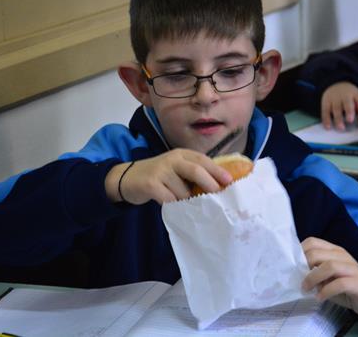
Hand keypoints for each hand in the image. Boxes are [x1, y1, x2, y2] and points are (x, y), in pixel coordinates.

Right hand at [105, 149, 232, 204]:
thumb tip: (220, 185)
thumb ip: (193, 173)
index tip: (230, 181)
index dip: (217, 170)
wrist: (127, 178)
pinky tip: (171, 204)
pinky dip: (173, 204)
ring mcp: (160, 171)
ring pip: (182, 190)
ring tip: (184, 203)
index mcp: (181, 154)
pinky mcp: (150, 184)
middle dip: (210, 183)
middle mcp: (172, 159)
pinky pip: (169, 198)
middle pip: (195, 170)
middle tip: (218, 195)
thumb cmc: (159, 176)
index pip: (203, 160)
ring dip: (187, 200)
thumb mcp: (176, 169)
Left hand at [301, 237, 357, 317]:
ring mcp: (352, 269)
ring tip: (306, 289)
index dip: (299, 252)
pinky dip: (327, 291)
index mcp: (334, 251)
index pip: (313, 242)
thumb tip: (295, 274)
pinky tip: (320, 298)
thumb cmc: (347, 287)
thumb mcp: (329, 277)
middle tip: (298, 280)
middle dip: (303, 266)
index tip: (291, 265)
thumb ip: (315, 272)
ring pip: (329, 266)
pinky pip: (341, 283)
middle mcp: (343, 256)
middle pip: (317, 253)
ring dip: (313, 278)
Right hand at [320, 82, 357, 129]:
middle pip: (347, 103)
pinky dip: (326, 119)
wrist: (335, 85)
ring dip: (338, 119)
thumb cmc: (349, 97)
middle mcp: (345, 95)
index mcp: (356, 94)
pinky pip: (325, 111)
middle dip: (349, 112)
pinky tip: (328, 126)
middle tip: (350, 120)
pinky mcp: (326, 102)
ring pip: (336, 108)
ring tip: (341, 128)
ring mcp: (334, 98)